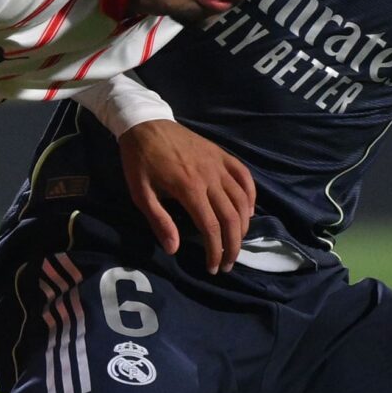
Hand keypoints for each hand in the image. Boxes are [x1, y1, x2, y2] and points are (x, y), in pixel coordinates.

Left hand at [119, 120, 253, 272]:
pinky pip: (244, 176)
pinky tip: (248, 212)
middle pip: (231, 218)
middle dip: (233, 245)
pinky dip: (251, 195)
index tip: (213, 268)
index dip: (215, 251)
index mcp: (189, 188)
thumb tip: (174, 250)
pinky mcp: (222, 154)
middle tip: (228, 263)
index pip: (211, 227)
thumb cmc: (140, 161)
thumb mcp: (141, 193)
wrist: (145, 124)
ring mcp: (219, 164)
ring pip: (242, 199)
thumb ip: (159, 221)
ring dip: (244, 225)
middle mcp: (210, 177)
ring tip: (236, 242)